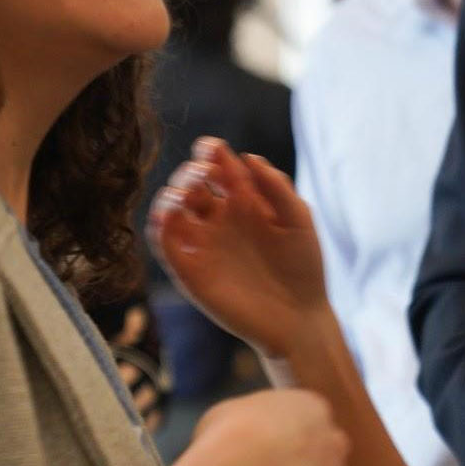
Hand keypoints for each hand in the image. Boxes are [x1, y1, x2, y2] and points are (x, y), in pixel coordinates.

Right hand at [151, 140, 330, 361]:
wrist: (298, 318)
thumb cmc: (304, 268)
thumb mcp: (298, 220)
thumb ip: (276, 187)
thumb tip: (248, 157)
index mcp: (245, 203)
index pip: (219, 169)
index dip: (211, 153)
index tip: (211, 147)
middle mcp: (221, 221)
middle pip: (192, 186)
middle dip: (190, 172)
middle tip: (201, 172)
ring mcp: (204, 245)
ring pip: (173, 212)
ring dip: (171, 196)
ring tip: (185, 193)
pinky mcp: (190, 272)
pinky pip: (167, 244)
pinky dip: (160, 227)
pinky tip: (168, 215)